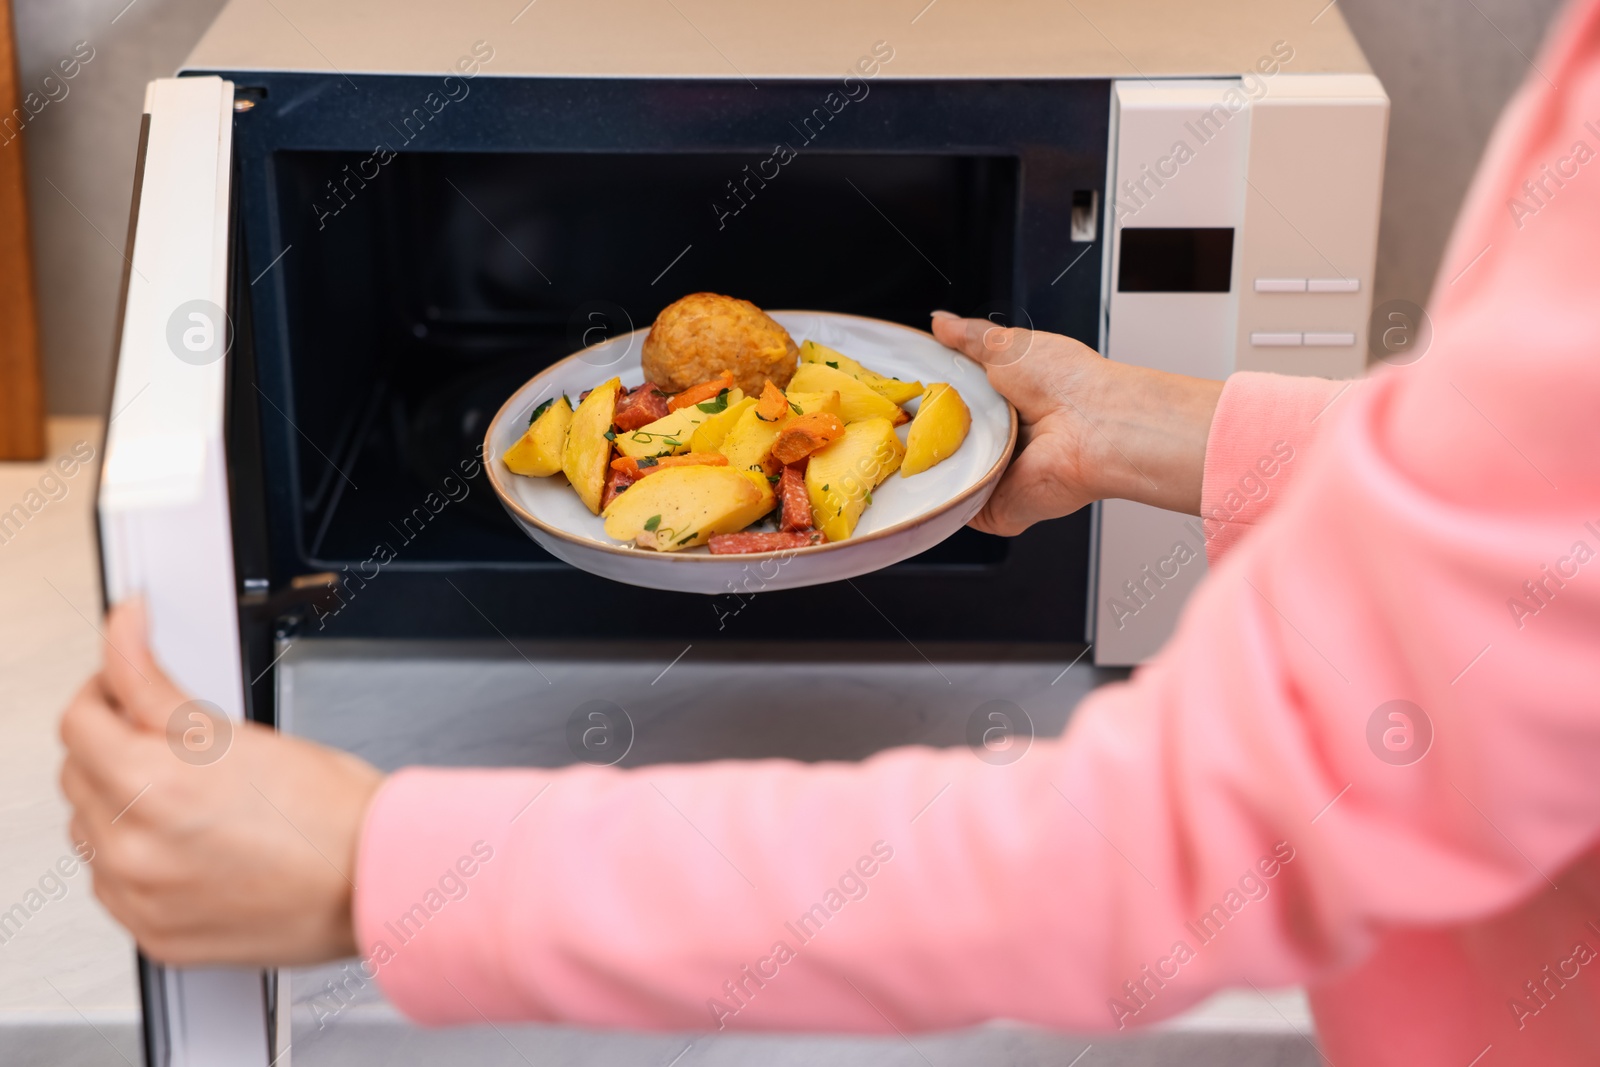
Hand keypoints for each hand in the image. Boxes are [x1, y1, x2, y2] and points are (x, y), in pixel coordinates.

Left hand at [59, 599, 384, 965]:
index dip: (102, 690)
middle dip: (112, 746)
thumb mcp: (240, 731)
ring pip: (90, 831)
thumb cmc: (329, 811)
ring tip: (184, 798)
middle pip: (76, 775)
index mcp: (153, 787)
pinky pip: (112, 884)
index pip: (79, 722)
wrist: (371, 879)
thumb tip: (123, 637)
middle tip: (164, 740)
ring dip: (118, 804)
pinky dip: (136, 858)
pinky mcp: (154, 933)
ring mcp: (140, 897)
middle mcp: (134, 849)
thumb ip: (157, 688)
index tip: (119, 686)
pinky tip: (186, 843)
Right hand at [930, 312, 1223, 534]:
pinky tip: (931, 479)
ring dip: (930, 464)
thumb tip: (941, 323)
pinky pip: (954, 509)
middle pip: (944, 442)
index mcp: (1008, 405)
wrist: (1094, 427)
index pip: (956, 405)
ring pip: (945, 476)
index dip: (929, 399)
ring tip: (914, 447)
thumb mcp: (1007, 345)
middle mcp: (1004, 443)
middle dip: (922, 432)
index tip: (904, 391)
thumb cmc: (1067, 382)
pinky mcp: (995, 511)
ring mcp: (998, 478)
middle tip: (901, 419)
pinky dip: (941, 499)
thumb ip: (969, 337)